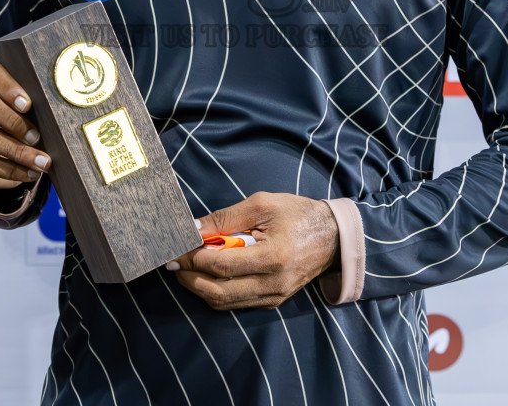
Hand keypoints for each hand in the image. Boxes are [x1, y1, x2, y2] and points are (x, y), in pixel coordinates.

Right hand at [0, 63, 51, 189]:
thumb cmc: (23, 126)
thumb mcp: (30, 113)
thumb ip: (39, 108)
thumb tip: (61, 119)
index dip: (8, 87)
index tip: (27, 104)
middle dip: (13, 121)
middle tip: (36, 137)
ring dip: (18, 152)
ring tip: (42, 162)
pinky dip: (11, 171)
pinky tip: (29, 174)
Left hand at [168, 192, 338, 310]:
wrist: (333, 237)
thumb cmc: (298, 214)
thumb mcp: (262, 204)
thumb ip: (226, 218)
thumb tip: (192, 229)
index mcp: (273, 257)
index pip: (221, 265)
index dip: (193, 258)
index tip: (177, 248)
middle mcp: (273, 284)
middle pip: (217, 292)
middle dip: (189, 278)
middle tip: (174, 262)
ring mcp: (273, 297)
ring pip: (223, 302)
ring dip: (199, 288)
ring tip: (185, 269)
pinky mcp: (273, 301)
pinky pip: (236, 303)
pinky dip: (216, 292)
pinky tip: (207, 276)